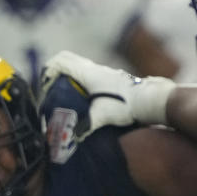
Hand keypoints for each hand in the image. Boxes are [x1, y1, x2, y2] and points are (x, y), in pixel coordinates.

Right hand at [40, 51, 174, 137]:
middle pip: (65, 59)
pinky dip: (76, 78)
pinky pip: (85, 71)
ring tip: (61, 94)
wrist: (150, 100)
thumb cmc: (127, 105)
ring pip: (76, 64)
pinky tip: (80, 96)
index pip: (60, 62)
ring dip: (65, 74)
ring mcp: (101, 71)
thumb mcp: (103, 116)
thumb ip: (86, 125)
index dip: (48, 72)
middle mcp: (93, 68)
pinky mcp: (107, 76)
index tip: (46, 88)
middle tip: (48, 88)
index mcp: (88, 73)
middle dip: (53, 71)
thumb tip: (72, 136)